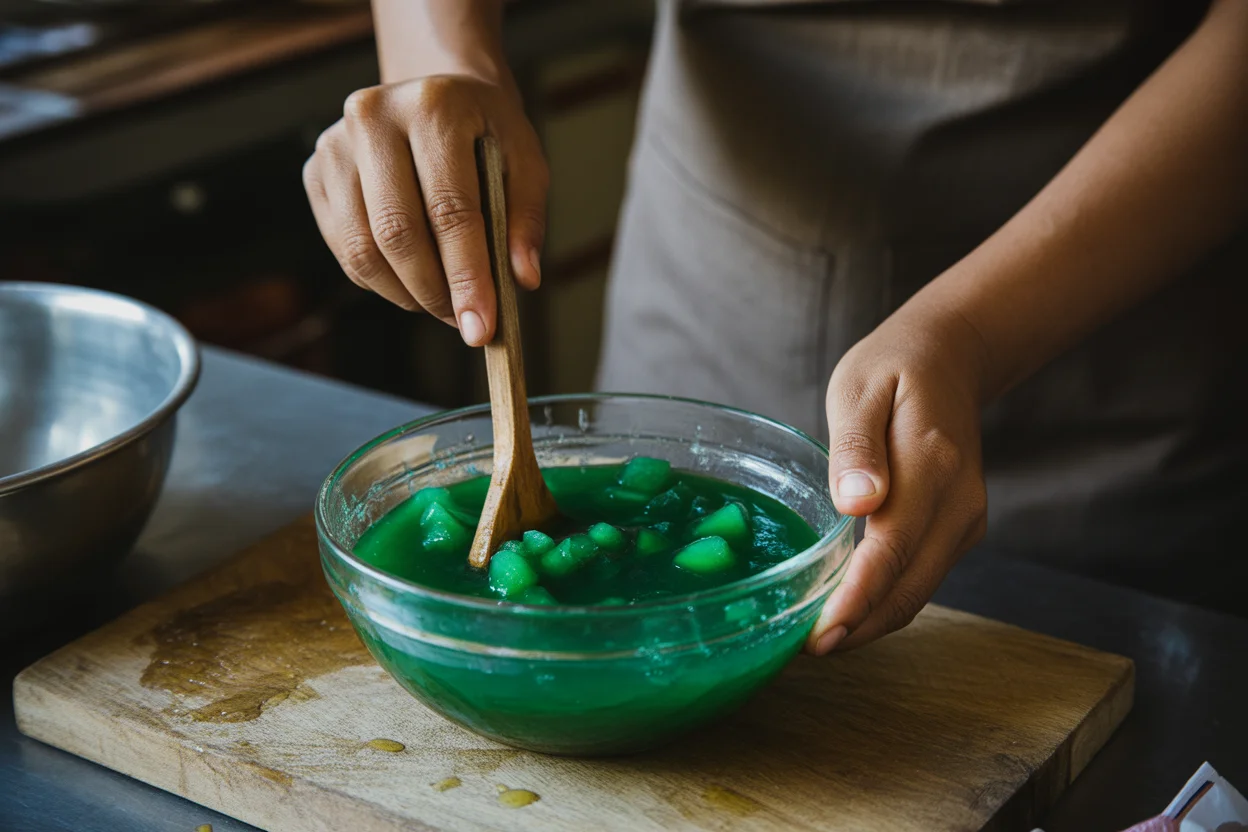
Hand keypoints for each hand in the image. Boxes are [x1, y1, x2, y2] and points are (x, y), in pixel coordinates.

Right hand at [303, 74, 547, 344]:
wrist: (436, 92)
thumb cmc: (485, 133)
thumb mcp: (524, 162)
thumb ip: (526, 218)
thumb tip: (522, 280)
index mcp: (433, 108)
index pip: (449, 209)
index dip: (466, 275)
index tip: (482, 327)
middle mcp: (373, 117)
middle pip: (397, 232)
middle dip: (434, 293)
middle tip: (464, 323)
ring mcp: (335, 144)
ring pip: (363, 249)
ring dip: (405, 294)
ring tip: (442, 303)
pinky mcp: (316, 172)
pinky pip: (345, 249)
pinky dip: (381, 281)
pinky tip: (412, 280)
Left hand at [806, 307, 989, 654]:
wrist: (952, 358)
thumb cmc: (894, 369)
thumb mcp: (860, 389)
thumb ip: (857, 448)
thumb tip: (856, 503)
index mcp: (933, 466)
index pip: (893, 549)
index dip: (857, 598)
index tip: (821, 632)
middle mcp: (959, 503)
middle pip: (910, 586)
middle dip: (861, 626)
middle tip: (805, 651)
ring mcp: (965, 520)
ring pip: (919, 591)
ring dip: (872, 622)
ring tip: (818, 641)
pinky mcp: (959, 529)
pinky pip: (921, 577)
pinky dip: (886, 601)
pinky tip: (846, 610)